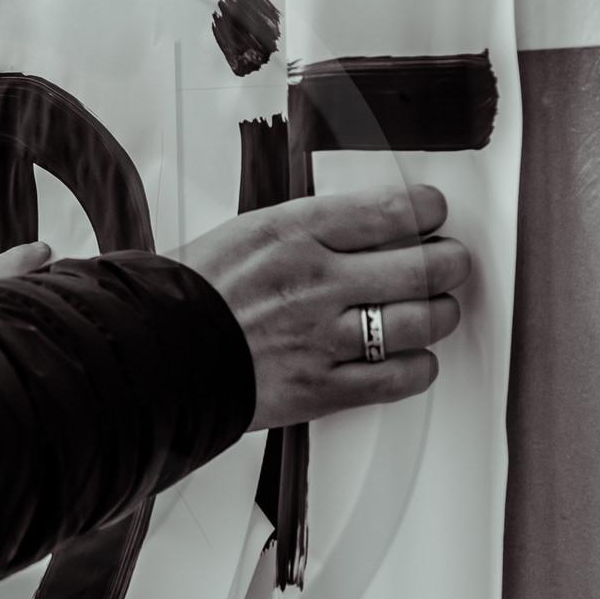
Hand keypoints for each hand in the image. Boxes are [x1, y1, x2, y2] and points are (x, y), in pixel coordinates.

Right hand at [180, 185, 470, 432]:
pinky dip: (419, 368)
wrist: (150, 354)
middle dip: (449, 262)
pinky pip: (400, 379)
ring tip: (431, 311)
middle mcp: (317, 282)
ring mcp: (323, 338)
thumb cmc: (188, 294)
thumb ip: (307, 228)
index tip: (432, 214)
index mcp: (296, 232)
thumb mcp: (246, 232)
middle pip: (427, 265)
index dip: (430, 210)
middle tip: (446, 263)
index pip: (397, 209)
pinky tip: (412, 359)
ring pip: (423, 321)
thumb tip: (358, 223)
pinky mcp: (322, 388)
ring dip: (439, 315)